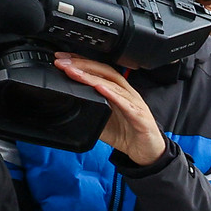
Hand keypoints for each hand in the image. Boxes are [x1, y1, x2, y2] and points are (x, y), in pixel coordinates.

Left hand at [53, 54, 167, 163]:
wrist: (148, 151)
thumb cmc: (128, 134)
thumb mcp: (100, 120)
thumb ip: (87, 110)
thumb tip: (66, 106)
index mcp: (118, 92)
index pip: (99, 70)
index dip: (81, 62)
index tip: (62, 59)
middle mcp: (127, 94)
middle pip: (105, 72)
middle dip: (83, 65)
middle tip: (63, 63)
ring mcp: (135, 103)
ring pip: (113, 85)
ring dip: (92, 78)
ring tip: (75, 73)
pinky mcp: (140, 116)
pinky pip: (126, 104)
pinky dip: (113, 95)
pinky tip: (100, 89)